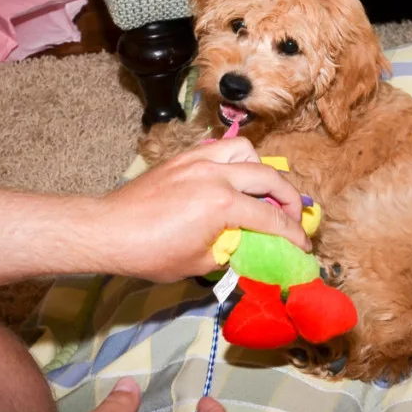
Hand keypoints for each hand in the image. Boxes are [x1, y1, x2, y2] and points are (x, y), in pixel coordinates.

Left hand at [97, 137, 312, 280]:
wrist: (108, 230)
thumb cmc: (150, 253)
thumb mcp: (199, 263)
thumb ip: (230, 250)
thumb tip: (248, 247)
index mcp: (222, 204)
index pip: (271, 218)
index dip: (293, 234)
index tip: (304, 246)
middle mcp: (215, 175)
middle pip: (269, 176)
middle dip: (289, 197)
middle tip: (294, 216)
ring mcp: (198, 160)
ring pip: (245, 150)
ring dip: (260, 169)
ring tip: (259, 190)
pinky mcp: (183, 157)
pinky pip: (219, 149)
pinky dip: (234, 162)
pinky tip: (230, 180)